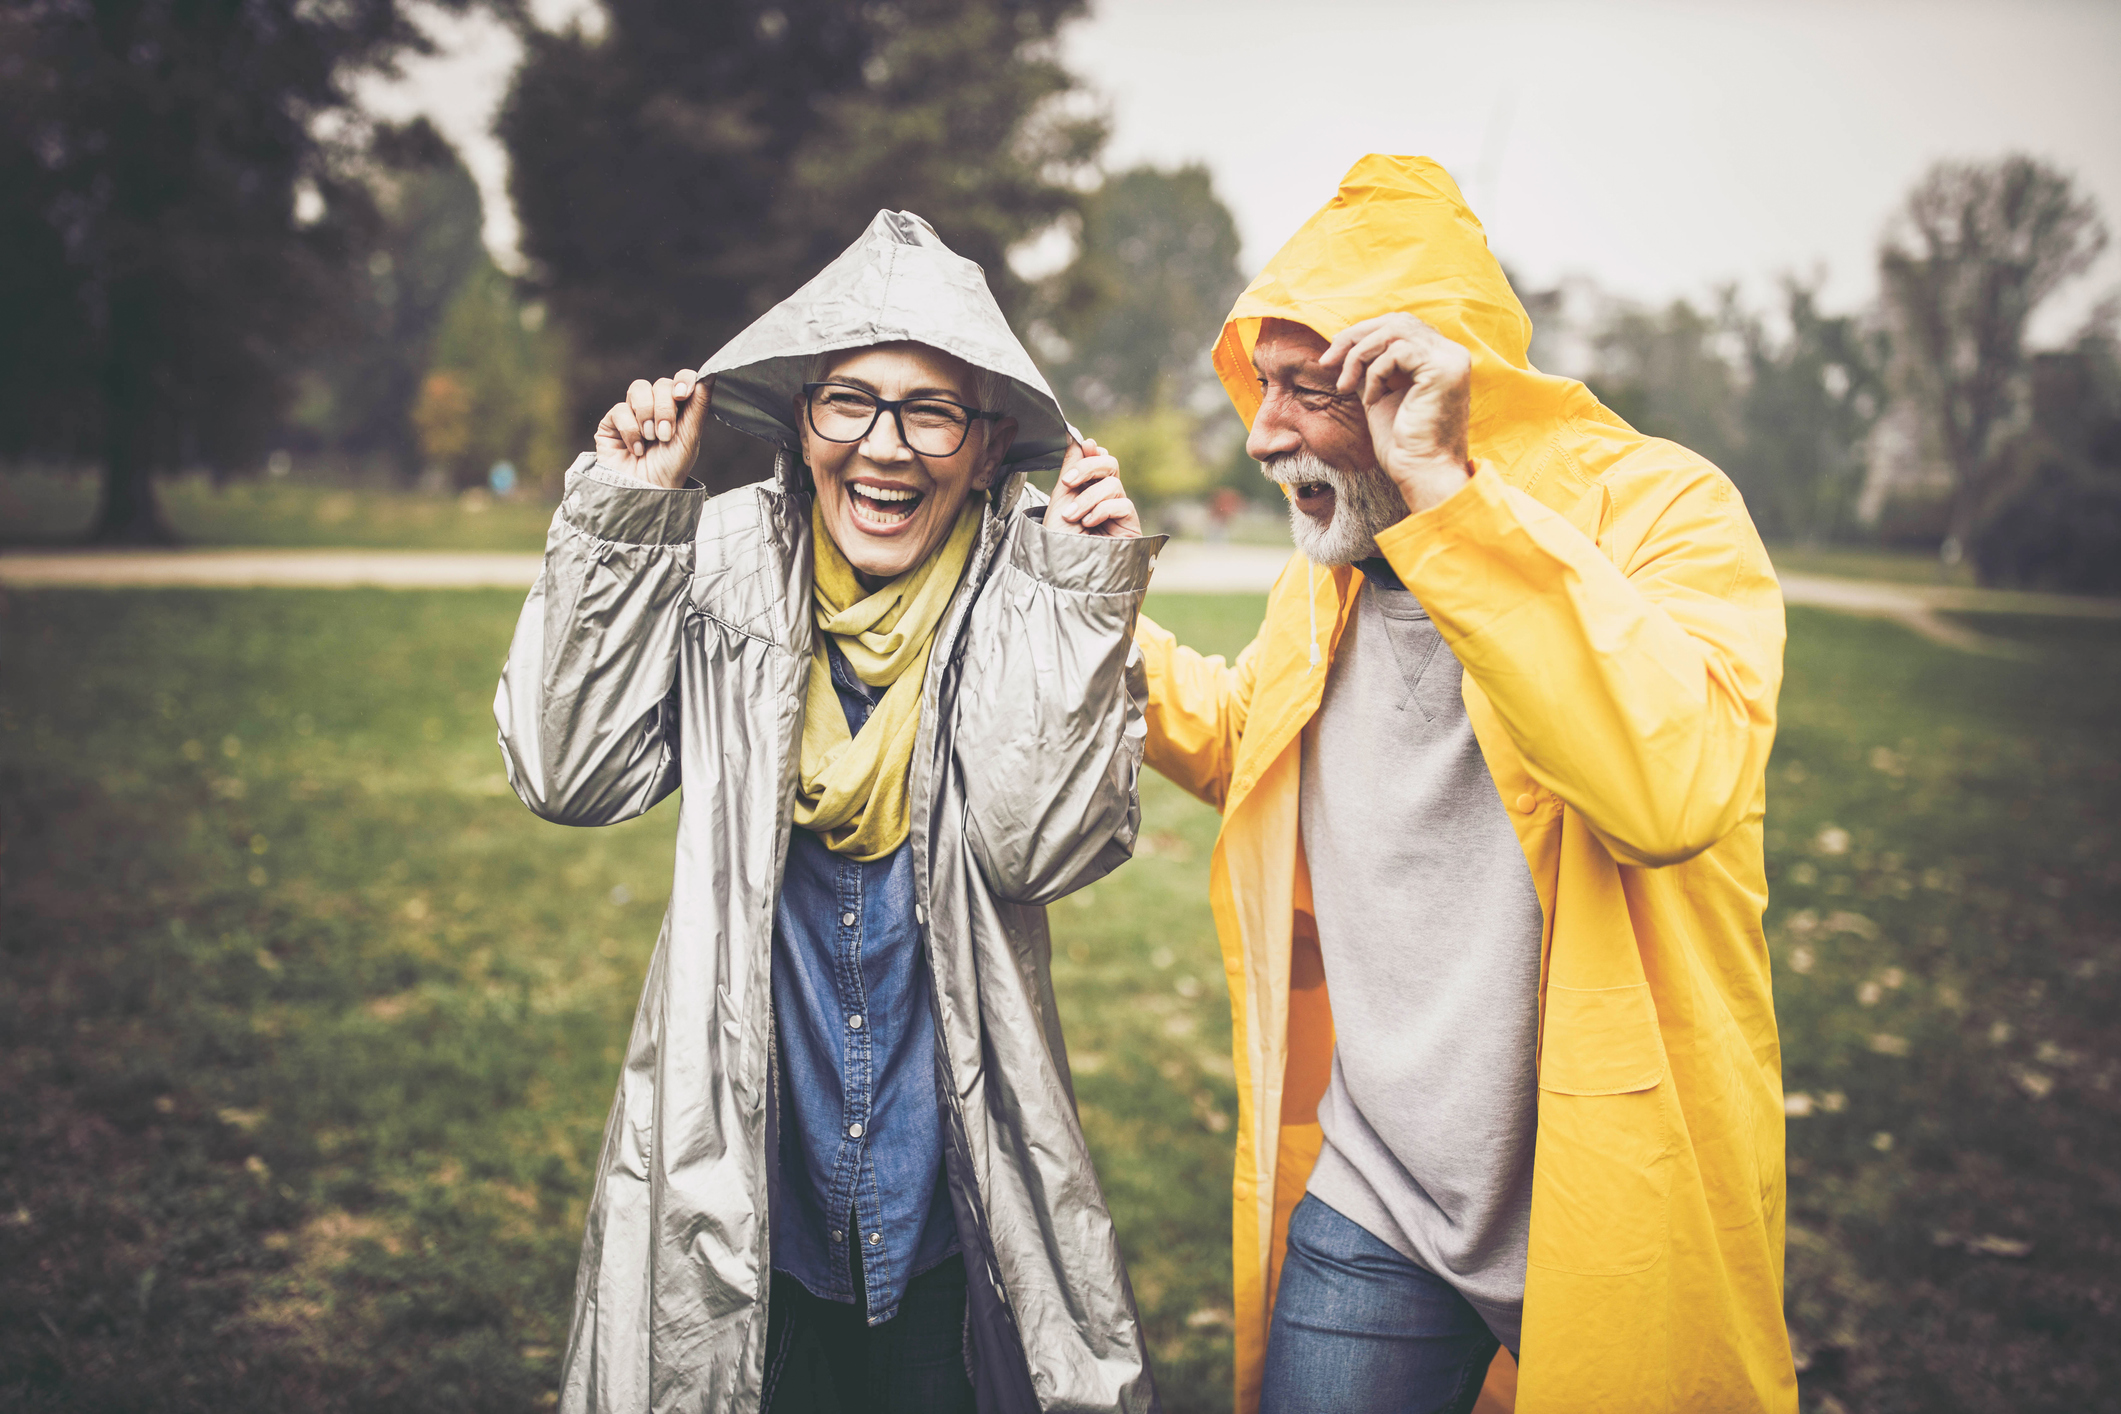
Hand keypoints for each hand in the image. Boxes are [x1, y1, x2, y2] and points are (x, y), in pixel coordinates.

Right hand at [595, 371, 712, 488]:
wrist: (644, 492)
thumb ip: (699, 406)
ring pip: (638, 389)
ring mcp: (633, 413)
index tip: (683, 395)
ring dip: (647, 415)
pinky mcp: (612, 422)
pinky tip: (636, 449)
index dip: (683, 380)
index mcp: (679, 409)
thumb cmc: (670, 469)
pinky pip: (619, 409)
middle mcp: (656, 407)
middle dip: (665, 409)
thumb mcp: (690, 438)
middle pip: (661, 384)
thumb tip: (710, 376)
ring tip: (651, 439)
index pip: (682, 379)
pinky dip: (630, 430)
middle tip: (664, 435)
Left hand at [1047, 436, 1141, 537]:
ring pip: (1113, 484)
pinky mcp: (1130, 526)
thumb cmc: (1060, 541)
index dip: (1093, 451)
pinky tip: (1089, 523)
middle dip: (1089, 467)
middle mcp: (1106, 498)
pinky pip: (1122, 504)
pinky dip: (1102, 510)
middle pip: (1110, 465)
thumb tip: (1077, 440)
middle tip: (1068, 481)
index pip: (1098, 461)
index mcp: (1088, 489)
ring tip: (1073, 516)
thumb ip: (1070, 470)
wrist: (1066, 572)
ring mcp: (1119, 512)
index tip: (1086, 445)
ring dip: (1088, 498)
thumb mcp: (1060, 500)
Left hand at [1319, 314, 1472, 513]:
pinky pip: (1397, 352)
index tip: (1332, 357)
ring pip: (1394, 331)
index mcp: (1439, 358)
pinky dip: (1376, 373)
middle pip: (1396, 321)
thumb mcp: (1378, 396)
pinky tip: (1373, 400)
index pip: (1398, 326)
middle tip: (1327, 362)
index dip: (1362, 334)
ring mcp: (1451, 359)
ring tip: (1345, 386)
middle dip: (1355, 337)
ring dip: (1359, 355)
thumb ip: (1368, 369)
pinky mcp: (1444, 369)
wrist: (1421, 474)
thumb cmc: (1402, 445)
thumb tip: (1342, 347)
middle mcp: (1450, 353)